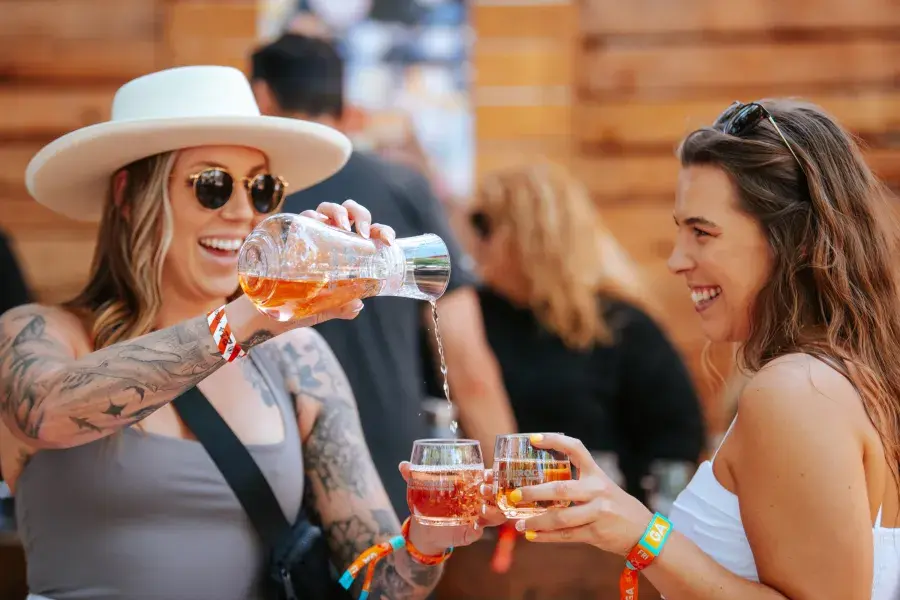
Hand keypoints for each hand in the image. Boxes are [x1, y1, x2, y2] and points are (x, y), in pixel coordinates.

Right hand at [290, 199, 395, 323]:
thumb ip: (338, 306)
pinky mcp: (290, 235)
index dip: (382, 231)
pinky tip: (315, 224)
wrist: (261, 313)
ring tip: (342, 227)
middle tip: (362, 233)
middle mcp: (328, 238)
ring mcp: (310, 234)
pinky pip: (302, 218)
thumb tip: (357, 305)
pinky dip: (311, 216)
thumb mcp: (320, 309)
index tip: (388, 241)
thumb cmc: (294, 307)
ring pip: (327, 209)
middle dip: (360, 214)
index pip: (368, 234)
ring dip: (338, 211)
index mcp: (343, 251)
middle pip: (349, 212)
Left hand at [398, 462, 506, 555]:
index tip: (488, 473)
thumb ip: (414, 475)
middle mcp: (478, 502)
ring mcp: (476, 518)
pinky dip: (478, 530)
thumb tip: (403, 465)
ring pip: (495, 515)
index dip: (492, 476)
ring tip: (481, 509)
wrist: (425, 528)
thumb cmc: (430, 501)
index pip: (489, 479)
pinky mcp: (469, 533)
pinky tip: (475, 527)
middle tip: (484, 489)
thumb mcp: (422, 487)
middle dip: (494, 492)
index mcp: (471, 487)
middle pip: (495, 496)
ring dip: (492, 511)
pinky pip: (478, 533)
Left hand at [510, 433, 652, 555]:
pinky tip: (532, 536)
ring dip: (536, 520)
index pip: (576, 449)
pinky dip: (546, 537)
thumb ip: (578, 484)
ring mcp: (598, 512)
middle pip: (560, 489)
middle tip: (514, 495)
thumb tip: (540, 486)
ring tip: (518, 524)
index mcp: (597, 474)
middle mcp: (597, 490)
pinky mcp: (596, 533)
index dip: (554, 441)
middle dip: (534, 493)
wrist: (644, 532)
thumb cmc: (616, 506)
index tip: (532, 439)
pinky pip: (566, 535)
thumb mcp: (602, 487)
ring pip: (560, 517)